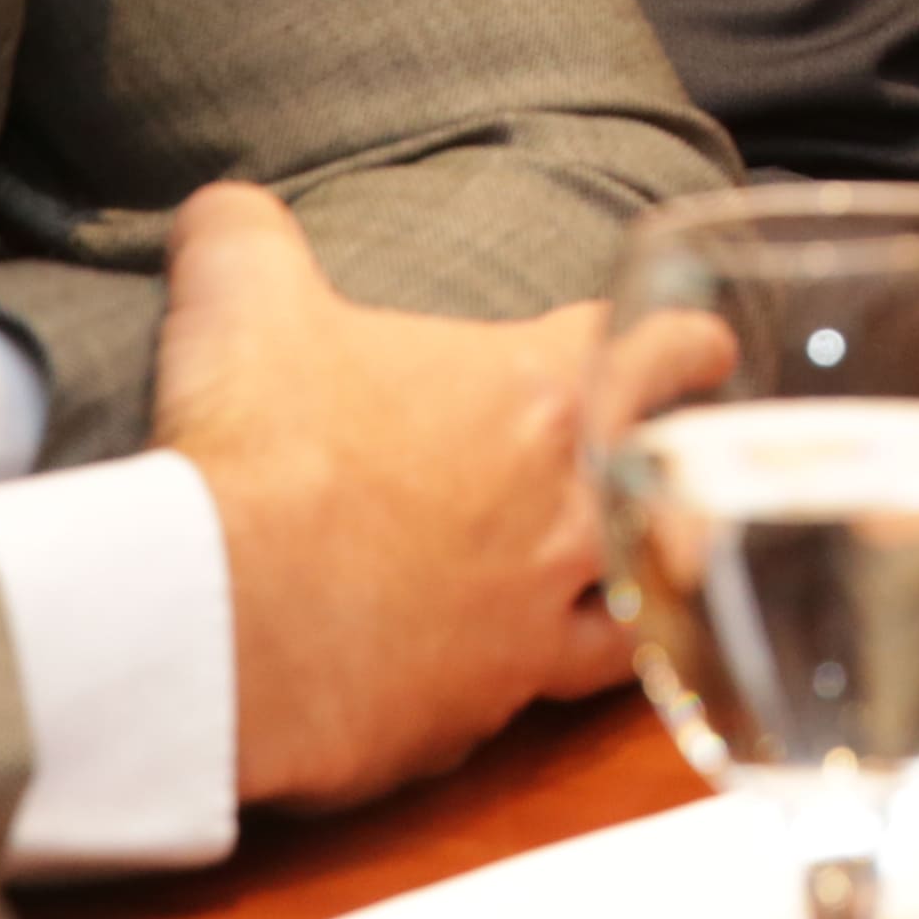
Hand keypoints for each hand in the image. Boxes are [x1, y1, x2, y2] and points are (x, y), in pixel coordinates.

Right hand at [153, 181, 717, 811]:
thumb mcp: (239, 299)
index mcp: (532, 397)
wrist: (212, 616)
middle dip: (682, 458)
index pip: (646, 348)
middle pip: (664, 476)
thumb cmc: (251, 445)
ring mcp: (529, 625)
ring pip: (633, 605)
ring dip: (644, 583)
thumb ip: (245, 233)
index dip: (679, 340)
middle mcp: (560, 512)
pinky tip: (508, 679)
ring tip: (653, 575)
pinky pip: (527, 703)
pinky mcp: (475, 716)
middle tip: (689, 454)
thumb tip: (224, 203)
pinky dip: (524, 684)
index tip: (705, 343)